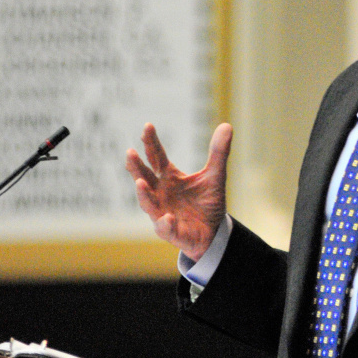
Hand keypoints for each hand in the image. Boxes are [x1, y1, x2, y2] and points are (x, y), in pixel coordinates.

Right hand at [125, 122, 231, 260]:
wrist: (213, 231)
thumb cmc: (207, 202)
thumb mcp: (216, 175)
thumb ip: (219, 153)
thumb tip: (227, 125)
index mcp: (169, 177)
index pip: (157, 157)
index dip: (151, 142)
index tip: (148, 126)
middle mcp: (160, 193)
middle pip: (145, 177)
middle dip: (136, 167)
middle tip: (130, 152)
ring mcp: (162, 212)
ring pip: (148, 204)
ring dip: (143, 194)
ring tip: (140, 183)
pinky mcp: (172, 232)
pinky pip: (166, 228)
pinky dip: (165, 223)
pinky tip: (167, 218)